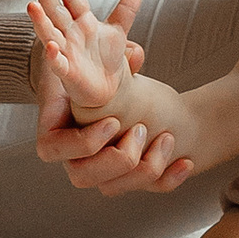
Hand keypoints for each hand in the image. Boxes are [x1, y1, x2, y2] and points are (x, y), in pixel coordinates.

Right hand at [25, 0, 138, 119]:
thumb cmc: (107, 57)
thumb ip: (125, 12)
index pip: (73, 0)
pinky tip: (51, 48)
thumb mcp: (118, 32)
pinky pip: (59, 64)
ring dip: (41, 22)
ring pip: (51, 34)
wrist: (108, 87)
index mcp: (83, 22)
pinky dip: (54, 57)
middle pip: (56, 12)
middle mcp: (71, 35)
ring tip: (32, 6)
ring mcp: (67, 52)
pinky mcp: (68, 72)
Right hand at [32, 32, 193, 195]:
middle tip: (140, 129)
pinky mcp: (123, 176)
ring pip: (112, 189)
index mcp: (55, 126)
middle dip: (116, 158)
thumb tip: (137, 54)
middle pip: (82, 176)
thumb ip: (109, 46)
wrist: (104, 87)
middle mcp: (71, 155)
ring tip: (166, 139)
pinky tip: (186, 163)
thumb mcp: (89, 51)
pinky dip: (166, 181)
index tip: (112, 121)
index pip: (53, 149)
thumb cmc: (87, 64)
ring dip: (142, 170)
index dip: (82, 142)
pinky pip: (142, 190)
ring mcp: (97, 169)